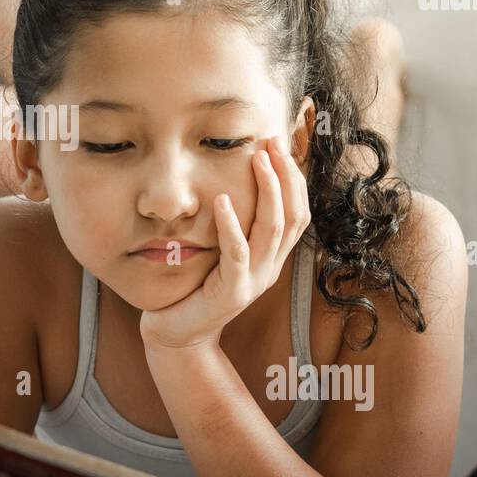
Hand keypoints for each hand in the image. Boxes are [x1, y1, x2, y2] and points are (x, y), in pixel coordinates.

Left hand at [139, 135, 312, 349]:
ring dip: (268, 191)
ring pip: (272, 230)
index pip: (297, 212)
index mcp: (271, 257)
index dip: (294, 178)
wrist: (179, 333)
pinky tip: (223, 200)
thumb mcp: (222, 252)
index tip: (281, 144)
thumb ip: (235, 225)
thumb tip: (231, 179)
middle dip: (286, 175)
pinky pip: (237, 254)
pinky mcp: (231, 293)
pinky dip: (232, 225)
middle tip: (273, 143)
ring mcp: (254, 282)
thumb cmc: (196, 286)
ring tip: (258, 160)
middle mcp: (270, 267)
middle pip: (292, 215)